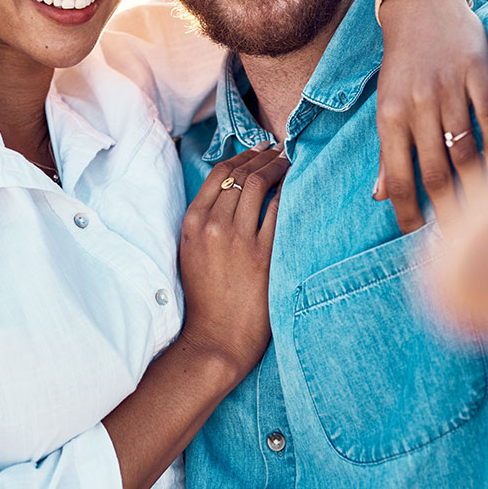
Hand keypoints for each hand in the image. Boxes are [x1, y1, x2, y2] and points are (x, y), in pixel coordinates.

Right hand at [179, 143, 286, 377]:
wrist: (215, 338)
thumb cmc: (205, 296)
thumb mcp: (191, 250)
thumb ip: (205, 219)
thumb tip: (230, 186)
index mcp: (192, 222)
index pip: (219, 173)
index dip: (242, 156)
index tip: (258, 150)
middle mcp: (212, 226)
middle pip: (241, 174)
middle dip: (263, 157)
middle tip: (278, 151)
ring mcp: (237, 239)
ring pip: (259, 184)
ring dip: (277, 167)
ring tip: (288, 163)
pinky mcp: (262, 254)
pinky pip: (278, 210)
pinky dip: (287, 192)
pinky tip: (296, 187)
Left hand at [375, 0, 487, 233]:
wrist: (421, 6)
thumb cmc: (401, 64)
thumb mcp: (385, 103)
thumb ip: (386, 150)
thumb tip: (380, 196)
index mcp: (389, 115)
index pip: (397, 175)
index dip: (406, 209)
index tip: (414, 234)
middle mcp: (418, 104)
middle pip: (434, 170)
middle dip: (444, 211)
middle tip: (454, 240)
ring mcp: (450, 88)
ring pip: (465, 150)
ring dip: (474, 189)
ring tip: (480, 218)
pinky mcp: (478, 72)